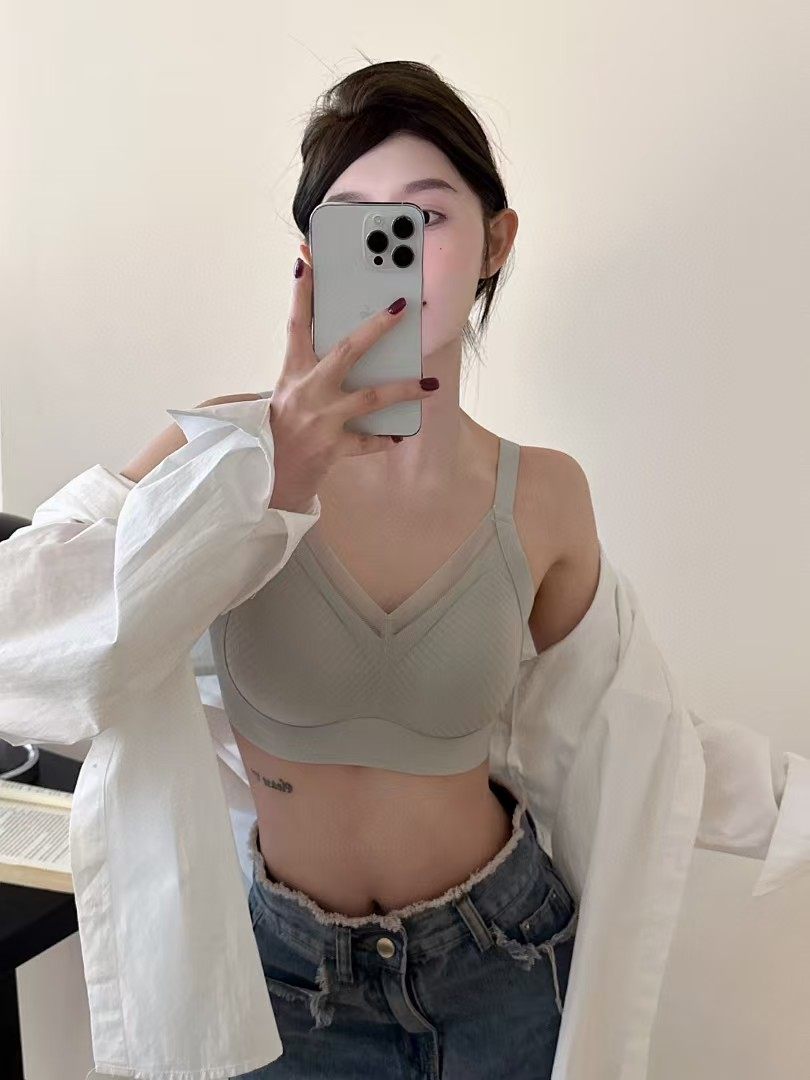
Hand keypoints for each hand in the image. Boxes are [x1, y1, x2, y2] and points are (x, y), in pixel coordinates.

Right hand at [266, 257, 437, 511]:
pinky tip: (399, 434)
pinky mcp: (331, 448)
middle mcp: (307, 391)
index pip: (297, 325)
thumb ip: (312, 367)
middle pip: (346, 351)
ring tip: (429, 385)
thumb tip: (349, 347)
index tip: (308, 260)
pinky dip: (383, 438)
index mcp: (293, 372)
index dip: (301, 293)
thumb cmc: (283, 426)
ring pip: (370, 397)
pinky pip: (366, 441)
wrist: (265, 473)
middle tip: (401, 308)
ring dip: (404, 390)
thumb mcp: (288, 390)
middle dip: (376, 328)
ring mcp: (320, 419)